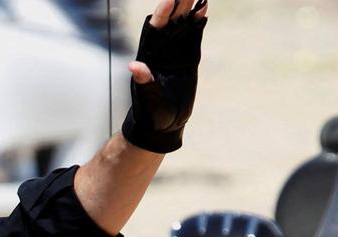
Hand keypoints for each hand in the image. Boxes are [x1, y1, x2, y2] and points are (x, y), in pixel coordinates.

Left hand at [121, 0, 207, 153]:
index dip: (162, 13)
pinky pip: (193, 35)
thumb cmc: (151, 113)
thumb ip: (144, 81)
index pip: (155, 29)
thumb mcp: (149, 98)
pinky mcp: (188, 58)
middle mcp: (162, 50)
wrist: (163, 124)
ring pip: (182, 23)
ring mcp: (176, 52)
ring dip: (189, 6)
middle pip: (170, 19)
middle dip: (178, 1)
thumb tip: (134, 66)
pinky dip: (198, 21)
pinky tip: (202, 6)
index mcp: (150, 56)